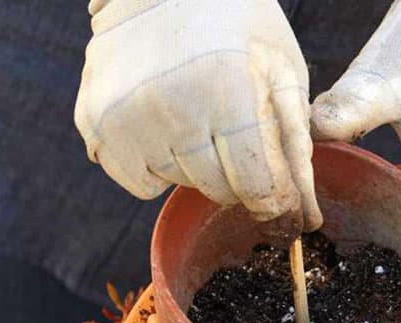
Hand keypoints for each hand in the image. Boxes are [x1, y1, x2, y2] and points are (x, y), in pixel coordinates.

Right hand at [75, 0, 320, 226]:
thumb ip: (295, 151)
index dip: (276, 198)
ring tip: (195, 109)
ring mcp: (124, 112)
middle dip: (236, 172)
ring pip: (179, 183)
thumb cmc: (238, 24)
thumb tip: (307, 221)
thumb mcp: (283, 75)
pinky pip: (139, 181)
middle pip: (219, 189)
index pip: (259, 187)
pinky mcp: (94, 118)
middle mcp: (170, 104)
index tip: (282, 197)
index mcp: (227, 90)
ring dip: (194, 162)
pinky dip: (155, 163)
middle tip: (232, 124)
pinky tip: (164, 120)